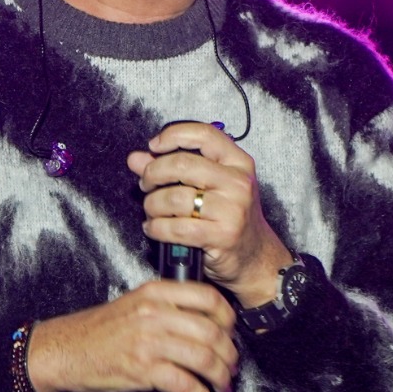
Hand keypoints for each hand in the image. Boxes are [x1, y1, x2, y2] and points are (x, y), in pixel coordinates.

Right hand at [26, 280, 239, 391]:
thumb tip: (206, 328)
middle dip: (229, 355)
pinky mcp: (143, 370)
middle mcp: (155, 313)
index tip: (231, 334)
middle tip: (231, 368)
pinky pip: (186, 385)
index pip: (208, 297)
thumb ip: (167, 308)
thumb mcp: (134, 304)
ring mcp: (149, 341)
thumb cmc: (99, 331)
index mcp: (155, 292)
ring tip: (222, 388)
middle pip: (212, 332)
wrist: (65, 350)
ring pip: (204, 359)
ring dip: (221, 378)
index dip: (228, 319)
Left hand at [128, 121, 293, 308]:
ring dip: (152, 205)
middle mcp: (238, 183)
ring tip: (152, 210)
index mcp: (238, 163)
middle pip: (181, 164)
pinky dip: (156, 228)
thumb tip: (137, 158)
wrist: (255, 257)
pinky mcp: (223, 236)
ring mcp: (232, 209)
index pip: (204, 134)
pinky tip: (154, 228)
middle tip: (146, 184)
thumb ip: (173, 168)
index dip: (173, 135)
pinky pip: (176, 228)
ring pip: (174, 198)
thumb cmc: (230, 219)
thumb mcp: (210, 186)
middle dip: (153, 173)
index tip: (154, 146)